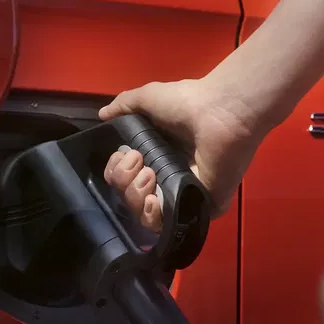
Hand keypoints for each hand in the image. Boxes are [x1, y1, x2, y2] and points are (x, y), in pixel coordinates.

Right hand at [99, 78, 263, 230]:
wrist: (221, 111)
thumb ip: (123, 105)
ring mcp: (184, 195)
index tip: (125, 156)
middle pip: (129, 197)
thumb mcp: (147, 98)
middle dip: (124, 181)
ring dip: (136, 196)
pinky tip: (154, 199)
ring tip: (149, 175)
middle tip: (140, 162)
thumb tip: (102, 115)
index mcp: (156, 155)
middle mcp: (167, 177)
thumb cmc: (188, 102)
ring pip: (145, 215)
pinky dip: (154, 217)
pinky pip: (169, 226)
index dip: (117, 170)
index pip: (124, 177)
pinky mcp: (201, 208)